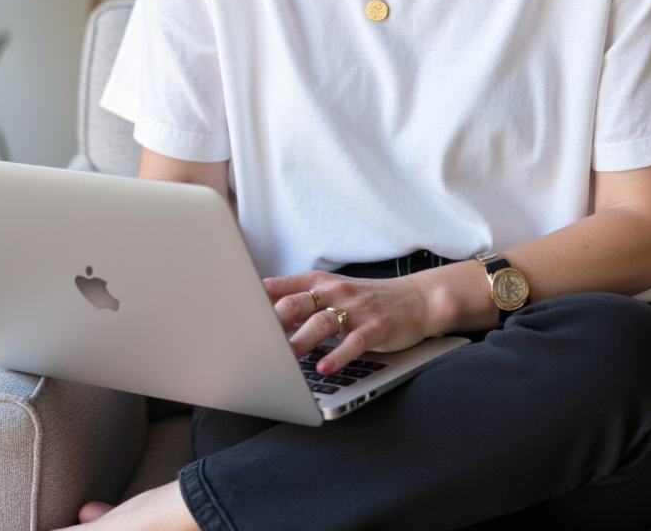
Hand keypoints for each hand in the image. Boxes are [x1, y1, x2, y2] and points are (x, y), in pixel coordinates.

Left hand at [265, 270, 436, 374]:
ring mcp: (356, 309)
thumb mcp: (332, 293)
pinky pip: (354, 342)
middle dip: (273, 321)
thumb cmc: (367, 299)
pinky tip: (324, 367)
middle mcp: (335, 292)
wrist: (416, 299)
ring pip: (322, 323)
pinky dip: (337, 355)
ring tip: (285, 359)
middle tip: (253, 340)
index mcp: (320, 283)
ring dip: (301, 341)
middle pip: (297, 303)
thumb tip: (259, 315)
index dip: (257, 299)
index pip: (282, 287)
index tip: (234, 314)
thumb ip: (299, 302)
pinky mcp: (376, 327)